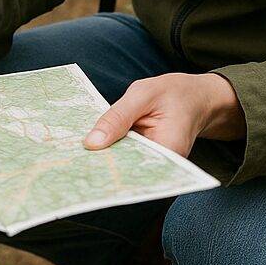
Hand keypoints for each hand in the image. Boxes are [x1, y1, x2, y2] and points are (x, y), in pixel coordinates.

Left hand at [83, 72, 245, 156]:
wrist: (196, 97)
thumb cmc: (172, 93)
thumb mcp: (142, 94)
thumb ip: (117, 117)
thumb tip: (91, 143)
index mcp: (169, 151)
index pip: (132, 169)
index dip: (105, 168)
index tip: (79, 166)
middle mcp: (165, 166)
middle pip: (126, 171)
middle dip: (100, 165)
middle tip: (69, 162)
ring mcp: (157, 164)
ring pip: (125, 166)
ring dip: (104, 158)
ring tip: (74, 156)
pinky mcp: (148, 158)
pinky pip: (127, 158)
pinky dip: (111, 152)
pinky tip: (91, 147)